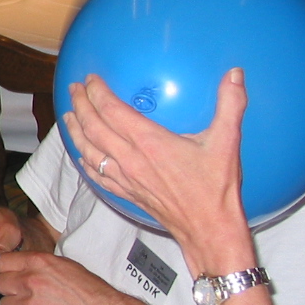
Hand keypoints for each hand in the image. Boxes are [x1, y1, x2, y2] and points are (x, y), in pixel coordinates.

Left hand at [0, 251, 131, 304]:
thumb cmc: (90, 290)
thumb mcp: (64, 265)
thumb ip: (38, 265)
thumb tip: (18, 267)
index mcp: (39, 262)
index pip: (2, 262)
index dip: (5, 271)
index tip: (11, 277)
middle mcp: (31, 281)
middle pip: (0, 284)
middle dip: (10, 290)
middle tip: (24, 296)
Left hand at [64, 70, 245, 243]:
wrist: (208, 230)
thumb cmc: (216, 188)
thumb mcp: (227, 142)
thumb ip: (230, 105)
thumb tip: (236, 73)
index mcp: (149, 142)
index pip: (112, 111)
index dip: (97, 92)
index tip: (91, 78)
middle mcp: (130, 158)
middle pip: (93, 127)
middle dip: (80, 105)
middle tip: (73, 89)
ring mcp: (125, 178)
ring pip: (89, 150)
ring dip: (76, 131)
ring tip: (68, 116)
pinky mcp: (126, 193)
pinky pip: (97, 175)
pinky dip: (86, 162)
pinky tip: (82, 156)